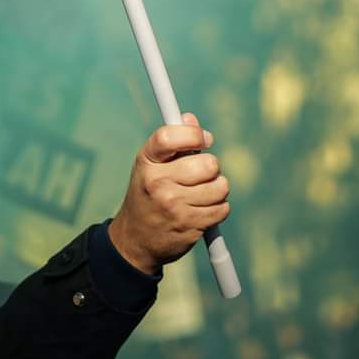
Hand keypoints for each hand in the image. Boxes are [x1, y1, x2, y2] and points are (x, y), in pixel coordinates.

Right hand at [108, 113, 229, 276]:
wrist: (136, 239)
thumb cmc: (148, 193)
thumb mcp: (152, 164)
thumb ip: (174, 140)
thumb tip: (190, 119)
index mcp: (147, 162)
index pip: (170, 136)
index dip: (194, 134)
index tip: (205, 139)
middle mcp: (158, 183)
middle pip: (207, 164)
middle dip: (211, 167)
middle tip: (202, 173)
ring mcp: (174, 207)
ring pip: (220, 186)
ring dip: (217, 188)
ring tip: (202, 192)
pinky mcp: (190, 226)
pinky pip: (223, 208)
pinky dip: (218, 207)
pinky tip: (202, 209)